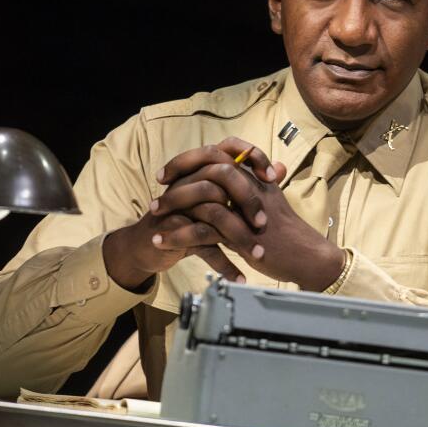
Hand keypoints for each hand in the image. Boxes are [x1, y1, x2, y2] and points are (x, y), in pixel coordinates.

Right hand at [101, 139, 281, 290]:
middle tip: (264, 225)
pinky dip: (223, 264)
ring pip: (215, 216)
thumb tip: (281, 168)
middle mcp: (188, 182)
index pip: (227, 149)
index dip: (252, 158)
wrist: (146, 245)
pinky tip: (239, 277)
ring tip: (258, 256)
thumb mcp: (217, 201)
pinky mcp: (173, 231)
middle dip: (249, 204)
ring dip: (239, 239)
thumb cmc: (186, 220)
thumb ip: (250, 184)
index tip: (272, 178)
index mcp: (200, 170)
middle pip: (223, 182)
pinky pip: (202, 245)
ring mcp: (179, 206)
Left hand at [155, 139, 346, 291]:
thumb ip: (264, 182)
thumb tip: (269, 166)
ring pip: (201, 196)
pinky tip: (162, 241)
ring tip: (153, 217)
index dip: (189, 158)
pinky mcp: (240, 233)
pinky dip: (178, 235)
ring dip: (172, 206)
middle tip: (157, 191)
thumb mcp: (274, 200)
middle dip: (176, 175)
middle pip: (207, 165)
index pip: (218, 151)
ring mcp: (244, 207)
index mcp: (254, 175)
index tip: (168, 173)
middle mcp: (249, 184)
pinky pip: (202, 230)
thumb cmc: (288, 231)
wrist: (305, 256)